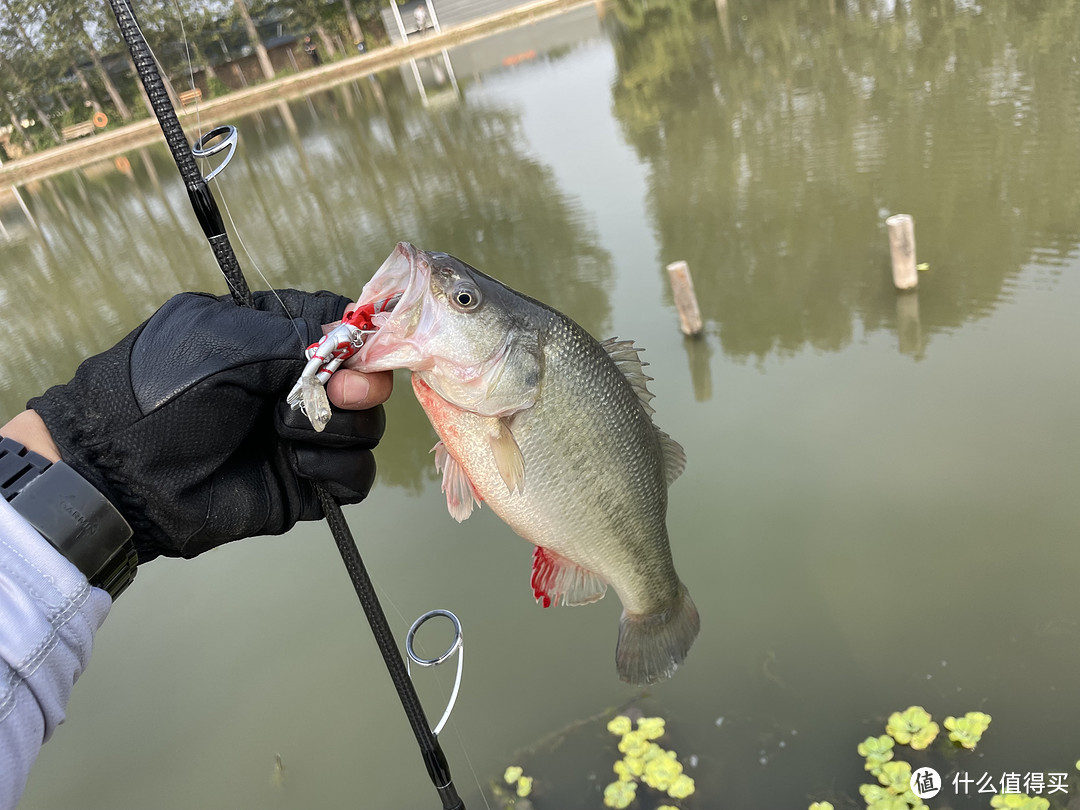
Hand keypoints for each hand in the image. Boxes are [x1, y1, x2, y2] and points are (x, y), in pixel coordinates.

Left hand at [26, 290, 391, 562]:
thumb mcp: (226, 342)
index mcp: (274, 338)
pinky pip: (356, 475)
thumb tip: (356, 343)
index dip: (361, 338)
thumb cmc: (160, 393)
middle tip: (336, 394)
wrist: (123, 475)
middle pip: (366, 379)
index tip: (359, 350)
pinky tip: (300, 466)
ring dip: (339, 429)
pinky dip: (339, 469)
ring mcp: (301, 435)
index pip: (341, 326)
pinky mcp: (305, 483)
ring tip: (288, 434)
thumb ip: (297, 336)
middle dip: (360, 386)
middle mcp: (294, 385)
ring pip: (366, 426)